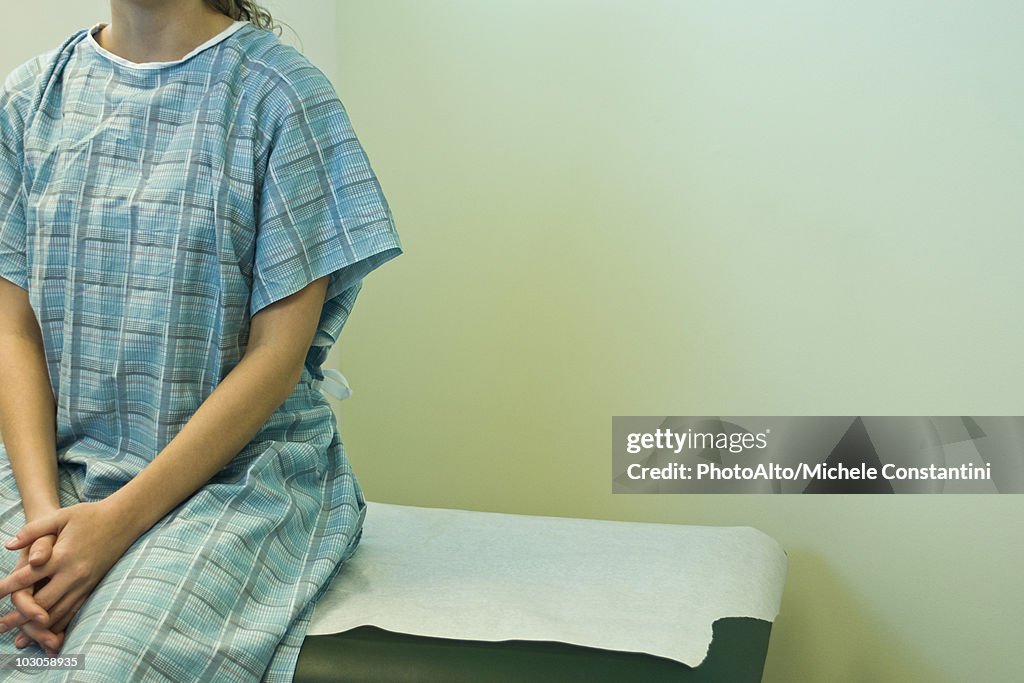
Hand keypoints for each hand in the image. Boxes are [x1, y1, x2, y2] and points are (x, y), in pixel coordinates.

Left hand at [0, 501, 139, 651]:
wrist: (123, 520)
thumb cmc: (90, 516)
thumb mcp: (60, 516)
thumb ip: (33, 530)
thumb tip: (9, 545)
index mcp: (62, 556)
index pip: (27, 577)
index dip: (6, 587)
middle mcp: (73, 574)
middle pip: (41, 603)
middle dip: (17, 617)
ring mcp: (84, 583)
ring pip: (58, 613)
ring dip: (36, 627)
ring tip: (19, 638)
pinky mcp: (92, 587)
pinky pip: (73, 612)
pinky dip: (58, 625)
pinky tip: (47, 632)